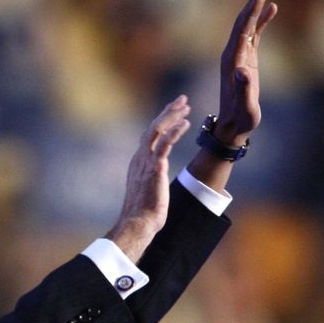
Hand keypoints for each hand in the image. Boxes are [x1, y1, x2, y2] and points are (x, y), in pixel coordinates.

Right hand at [106, 95, 190, 261]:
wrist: (138, 222)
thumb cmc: (143, 213)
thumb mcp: (146, 189)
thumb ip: (150, 178)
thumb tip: (155, 179)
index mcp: (137, 162)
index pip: (149, 136)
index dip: (162, 121)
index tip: (174, 112)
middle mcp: (139, 158)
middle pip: (153, 128)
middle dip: (168, 112)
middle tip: (182, 100)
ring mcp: (146, 162)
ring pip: (158, 131)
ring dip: (172, 116)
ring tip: (186, 106)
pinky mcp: (155, 168)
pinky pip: (165, 144)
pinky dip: (175, 132)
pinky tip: (186, 123)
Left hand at [216, 0, 277, 145]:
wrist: (233, 126)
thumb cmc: (240, 118)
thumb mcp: (244, 105)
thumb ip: (244, 88)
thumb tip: (243, 70)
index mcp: (232, 61)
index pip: (241, 29)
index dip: (251, 11)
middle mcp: (233, 55)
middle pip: (243, 23)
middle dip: (253, 2)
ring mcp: (239, 58)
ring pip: (248, 27)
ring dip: (257, 8)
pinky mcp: (246, 62)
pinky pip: (254, 36)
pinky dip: (262, 22)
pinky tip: (272, 10)